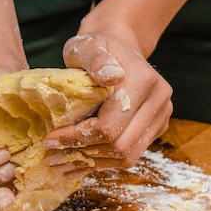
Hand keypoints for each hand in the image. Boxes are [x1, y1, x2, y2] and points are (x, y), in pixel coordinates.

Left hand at [44, 34, 172, 174]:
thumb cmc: (96, 47)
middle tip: (52, 157)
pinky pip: (129, 155)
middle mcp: (159, 102)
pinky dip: (103, 162)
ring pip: (127, 156)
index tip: (51, 140)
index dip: (78, 137)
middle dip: (83, 154)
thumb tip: (110, 77)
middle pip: (120, 146)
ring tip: (62, 164)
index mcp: (145, 82)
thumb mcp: (88, 46)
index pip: (110, 126)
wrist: (119, 48)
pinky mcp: (155, 129)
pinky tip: (79, 163)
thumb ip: (95, 58)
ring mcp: (160, 118)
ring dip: (92, 164)